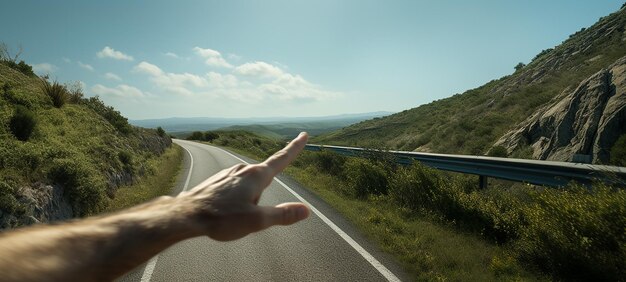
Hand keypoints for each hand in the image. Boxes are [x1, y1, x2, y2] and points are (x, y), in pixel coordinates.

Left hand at [180, 132, 310, 240]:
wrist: (185, 215)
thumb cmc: (221, 219)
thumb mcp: (257, 221)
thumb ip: (283, 215)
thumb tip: (305, 210)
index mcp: (256, 176)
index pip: (281, 159)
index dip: (295, 148)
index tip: (303, 135)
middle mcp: (243, 169)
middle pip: (262, 183)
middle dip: (259, 200)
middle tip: (244, 217)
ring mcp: (228, 172)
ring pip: (247, 189)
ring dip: (245, 203)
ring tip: (229, 217)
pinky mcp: (217, 179)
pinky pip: (233, 191)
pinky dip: (231, 202)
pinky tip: (220, 212)